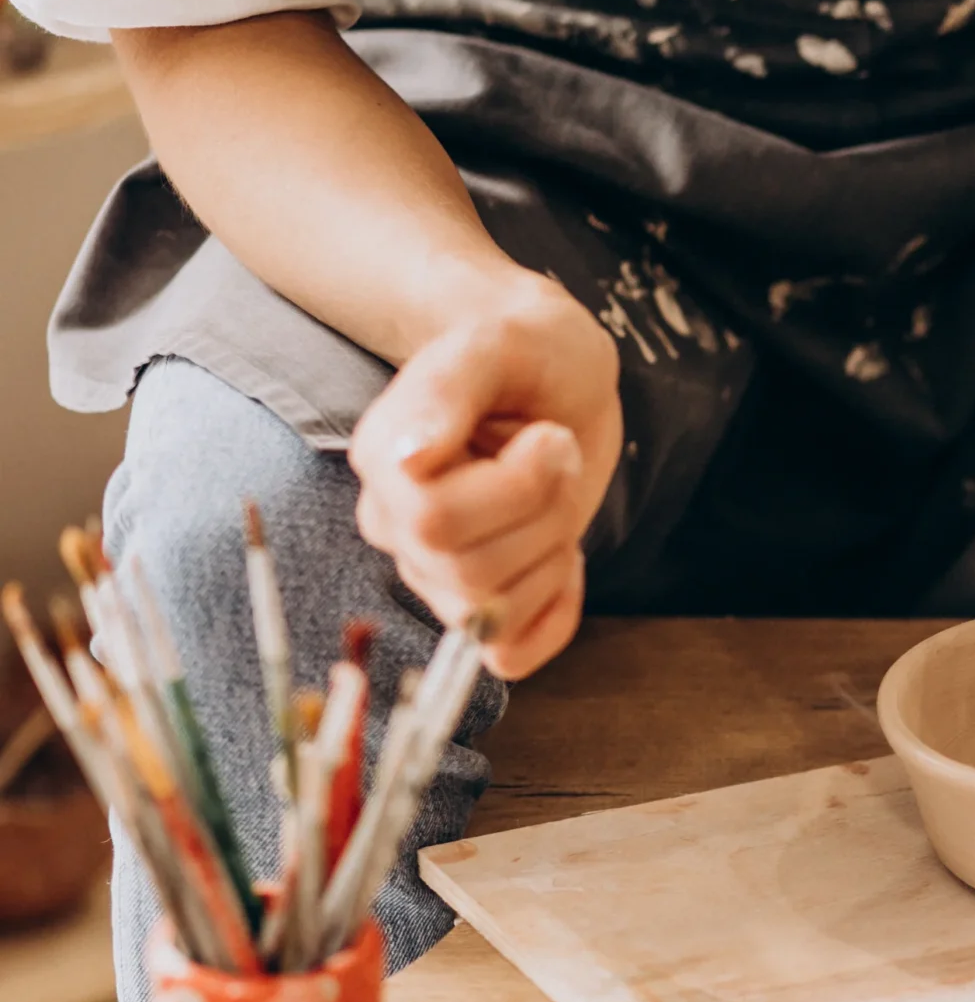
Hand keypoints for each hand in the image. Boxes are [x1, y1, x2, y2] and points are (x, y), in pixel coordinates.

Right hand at [348, 272, 621, 679]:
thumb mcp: (495, 344)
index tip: (547, 436)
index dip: (517, 487)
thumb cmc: (526, 353)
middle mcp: (394, 524)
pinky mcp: (481, 603)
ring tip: (554, 491)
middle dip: (545, 514)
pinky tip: (564, 557)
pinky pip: (511, 656)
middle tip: (559, 454)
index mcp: (383, 462)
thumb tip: (408, 458)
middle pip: (474, 573)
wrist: (553, 373)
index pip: (437, 522)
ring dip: (553, 551)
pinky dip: (555, 614)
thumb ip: (447, 392)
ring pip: (494, 615)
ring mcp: (432, 570)